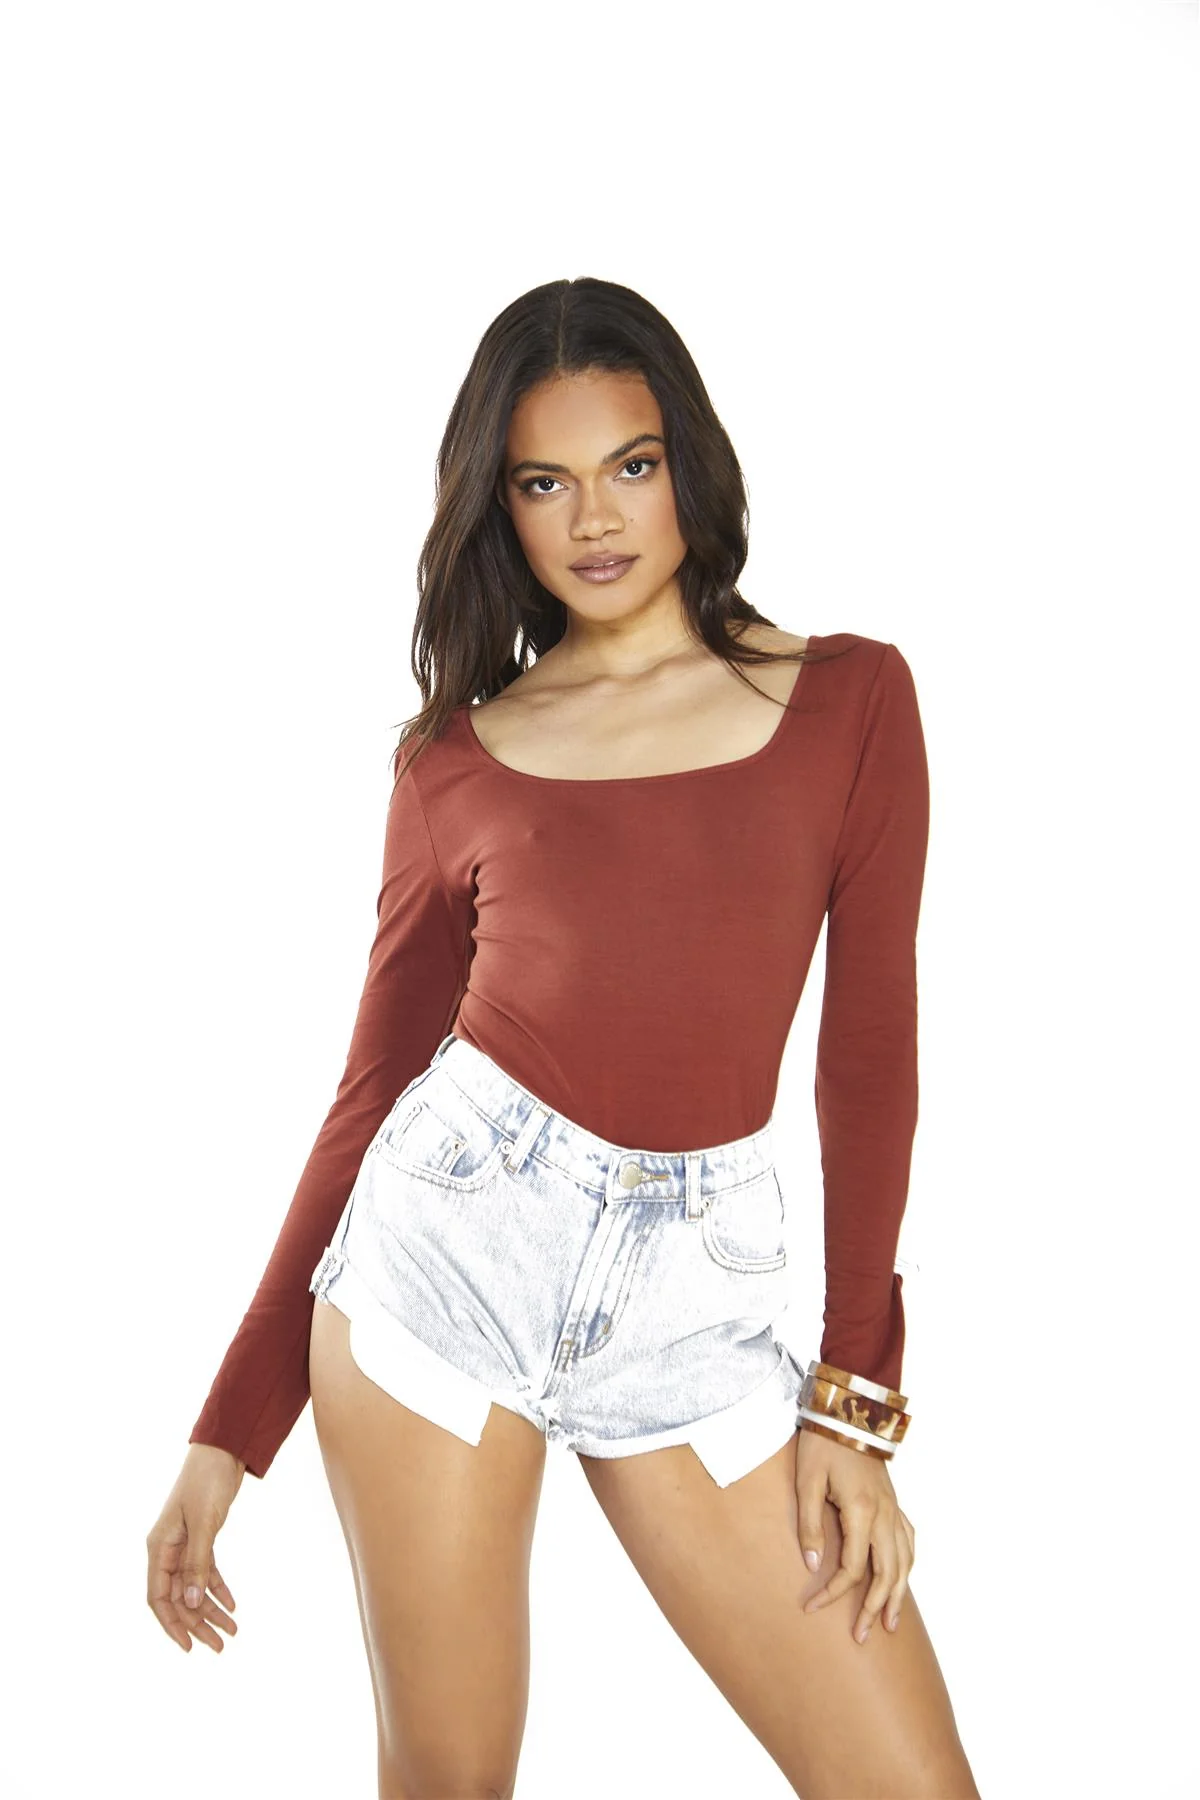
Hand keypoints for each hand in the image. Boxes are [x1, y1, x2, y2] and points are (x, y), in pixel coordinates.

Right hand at [146, 1443, 245, 1651]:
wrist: (222, 1450)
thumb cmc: (207, 1481)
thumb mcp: (204, 1523)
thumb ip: (197, 1563)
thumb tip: (189, 1602)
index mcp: (159, 1547)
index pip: (158, 1597)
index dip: (171, 1624)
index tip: (188, 1647)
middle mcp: (167, 1549)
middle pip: (178, 1597)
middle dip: (197, 1623)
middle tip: (221, 1645)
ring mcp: (183, 1544)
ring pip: (193, 1587)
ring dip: (210, 1609)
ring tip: (233, 1630)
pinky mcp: (201, 1538)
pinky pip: (206, 1571)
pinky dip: (217, 1588)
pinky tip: (232, 1604)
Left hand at [794, 1425, 914, 1643]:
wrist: (848, 1412)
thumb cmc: (822, 1445)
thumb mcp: (806, 1482)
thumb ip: (810, 1525)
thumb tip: (812, 1565)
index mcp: (862, 1513)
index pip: (851, 1570)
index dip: (833, 1594)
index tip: (812, 1609)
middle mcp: (885, 1516)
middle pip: (886, 1575)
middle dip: (875, 1609)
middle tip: (863, 1637)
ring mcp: (894, 1510)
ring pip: (905, 1563)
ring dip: (897, 1595)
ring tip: (890, 1623)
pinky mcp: (894, 1502)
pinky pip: (909, 1542)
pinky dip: (908, 1565)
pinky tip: (901, 1578)